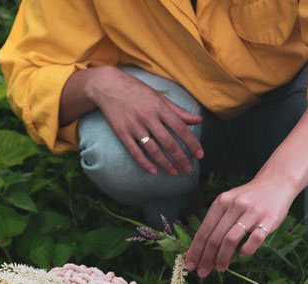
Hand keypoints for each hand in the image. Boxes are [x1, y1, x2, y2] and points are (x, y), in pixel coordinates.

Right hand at [87, 67, 203, 175]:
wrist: (108, 86)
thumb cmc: (136, 90)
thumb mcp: (159, 97)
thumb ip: (178, 111)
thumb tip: (198, 120)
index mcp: (159, 107)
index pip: (180, 128)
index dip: (191, 143)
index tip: (199, 154)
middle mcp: (147, 117)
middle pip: (168, 142)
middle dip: (180, 158)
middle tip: (188, 169)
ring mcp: (134, 126)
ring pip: (153, 150)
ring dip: (165, 164)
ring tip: (174, 172)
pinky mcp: (122, 133)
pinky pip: (135, 152)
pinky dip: (144, 163)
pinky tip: (153, 171)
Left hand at [185, 177, 297, 276]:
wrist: (276, 183)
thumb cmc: (249, 198)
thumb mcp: (229, 203)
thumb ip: (217, 221)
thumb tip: (201, 249)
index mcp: (221, 202)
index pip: (204, 230)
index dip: (195, 250)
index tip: (190, 265)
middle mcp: (234, 205)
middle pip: (215, 237)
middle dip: (206, 258)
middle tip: (202, 273)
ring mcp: (252, 211)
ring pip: (231, 239)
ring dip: (223, 257)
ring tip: (220, 268)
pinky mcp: (269, 218)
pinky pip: (255, 239)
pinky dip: (246, 250)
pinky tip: (242, 254)